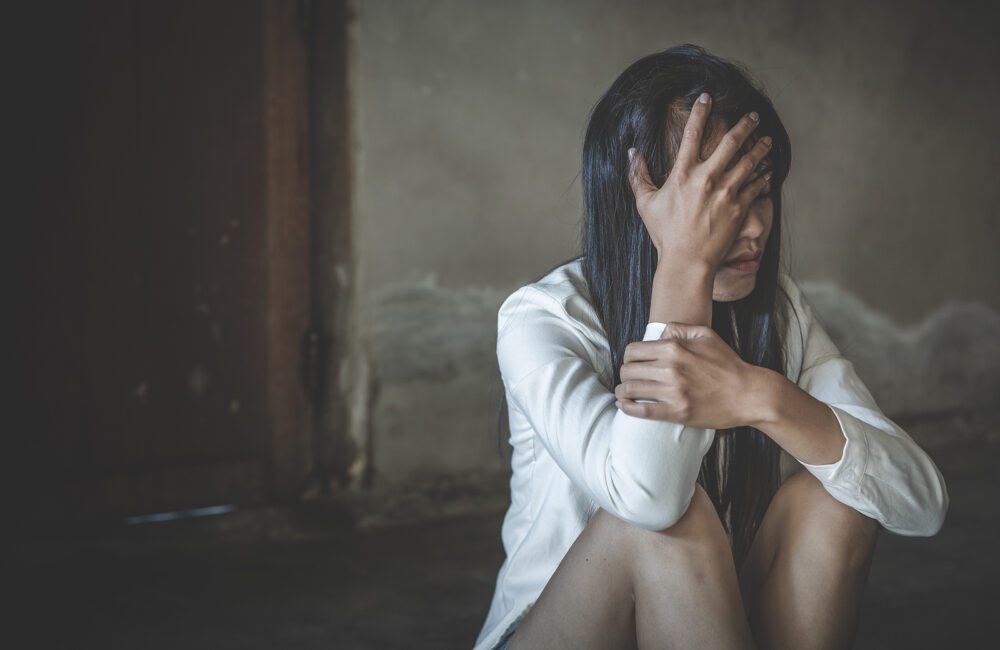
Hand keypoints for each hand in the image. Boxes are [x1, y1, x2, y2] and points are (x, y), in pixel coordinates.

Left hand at [613, 322, 763, 428]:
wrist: (749, 394)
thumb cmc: (728, 364)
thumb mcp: (706, 335)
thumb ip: (679, 328)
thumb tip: (660, 333)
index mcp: (674, 348)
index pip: (633, 351)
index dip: (629, 357)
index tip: (632, 363)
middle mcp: (670, 369)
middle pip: (628, 370)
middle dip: (624, 374)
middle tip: (628, 378)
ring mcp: (673, 392)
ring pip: (630, 390)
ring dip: (622, 391)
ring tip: (624, 392)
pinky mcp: (677, 412)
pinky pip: (642, 411)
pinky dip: (627, 408)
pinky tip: (624, 406)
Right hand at [627, 93, 772, 270]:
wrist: (687, 261)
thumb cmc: (664, 233)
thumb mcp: (645, 203)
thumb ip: (638, 175)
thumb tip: (631, 152)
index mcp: (682, 174)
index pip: (693, 133)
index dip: (701, 112)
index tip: (707, 98)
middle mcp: (706, 178)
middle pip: (731, 141)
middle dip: (744, 124)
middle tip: (753, 116)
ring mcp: (725, 192)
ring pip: (750, 161)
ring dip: (760, 147)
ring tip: (767, 139)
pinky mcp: (739, 208)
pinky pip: (757, 185)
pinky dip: (764, 175)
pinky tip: (768, 170)